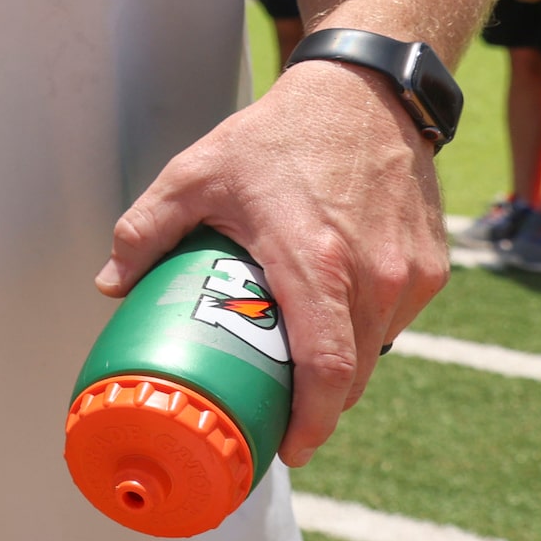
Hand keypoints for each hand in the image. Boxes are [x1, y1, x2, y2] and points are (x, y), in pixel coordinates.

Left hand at [96, 57, 445, 466]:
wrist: (366, 92)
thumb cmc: (280, 134)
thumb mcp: (196, 174)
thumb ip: (145, 230)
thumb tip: (110, 286)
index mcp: (312, 261)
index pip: (324, 367)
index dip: (309, 421)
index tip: (289, 449)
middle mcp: (372, 274)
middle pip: (350, 374)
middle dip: (315, 408)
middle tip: (276, 419)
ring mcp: (409, 273)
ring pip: (374, 351)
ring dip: (338, 370)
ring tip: (293, 371)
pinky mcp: (430, 266)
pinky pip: (393, 321)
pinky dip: (361, 332)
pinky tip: (325, 321)